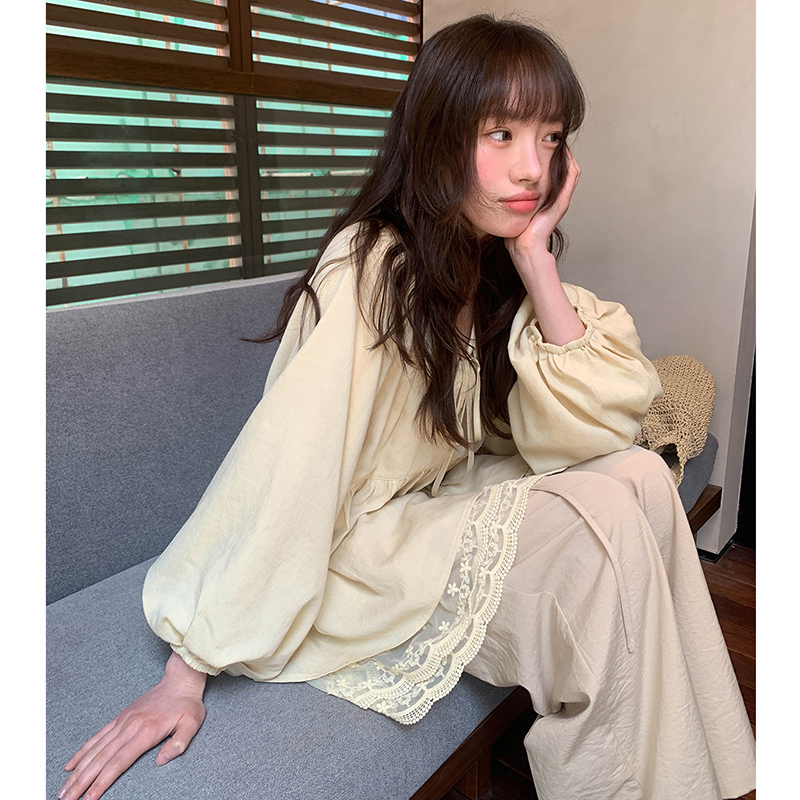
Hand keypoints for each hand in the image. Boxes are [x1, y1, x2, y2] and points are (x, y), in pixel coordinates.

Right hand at [59, 653, 206, 799]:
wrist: (180, 679)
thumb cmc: (187, 704)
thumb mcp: (192, 723)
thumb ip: (179, 743)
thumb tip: (161, 761)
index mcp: (146, 732)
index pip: (119, 762)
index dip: (102, 782)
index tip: (89, 799)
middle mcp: (129, 727)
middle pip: (101, 759)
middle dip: (82, 782)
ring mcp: (122, 722)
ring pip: (95, 750)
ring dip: (78, 771)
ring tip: (64, 789)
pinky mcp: (120, 717)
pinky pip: (97, 736)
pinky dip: (82, 751)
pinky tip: (71, 764)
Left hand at [506, 147, 580, 260]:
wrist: (523, 246)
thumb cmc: (515, 232)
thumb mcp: (511, 207)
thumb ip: (510, 197)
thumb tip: (499, 184)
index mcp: (545, 197)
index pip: (550, 171)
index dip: (547, 156)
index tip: (539, 142)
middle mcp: (555, 197)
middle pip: (561, 168)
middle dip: (556, 150)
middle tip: (551, 136)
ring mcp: (560, 199)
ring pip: (569, 169)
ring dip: (564, 153)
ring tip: (558, 138)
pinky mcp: (562, 201)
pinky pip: (571, 176)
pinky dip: (569, 162)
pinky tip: (563, 149)